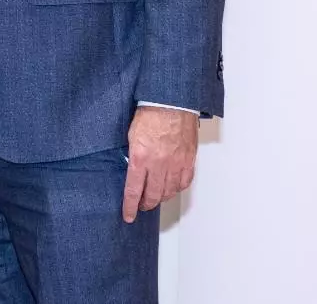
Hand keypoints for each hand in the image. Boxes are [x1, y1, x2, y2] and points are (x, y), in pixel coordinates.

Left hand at [122, 106, 198, 221]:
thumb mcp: (131, 134)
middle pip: (152, 195)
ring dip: (160, 198)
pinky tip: (171, 188)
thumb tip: (131, 170)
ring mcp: (176, 163)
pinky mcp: (188, 159)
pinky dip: (176, 188)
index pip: (133, 191)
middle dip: (145, 205)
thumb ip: (132, 155)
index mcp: (140, 157)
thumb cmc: (150, 112)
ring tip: (155, 198)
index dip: (129, 206)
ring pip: (168, 192)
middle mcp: (159, 164)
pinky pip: (183, 182)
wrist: (171, 101)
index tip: (128, 216)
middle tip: (141, 207)